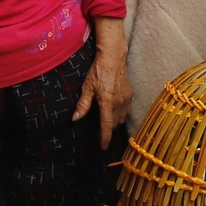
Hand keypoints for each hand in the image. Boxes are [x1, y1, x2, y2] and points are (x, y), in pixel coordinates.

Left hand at [73, 21, 130, 147]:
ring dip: (113, 124)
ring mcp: (126, 99)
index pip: (107, 125)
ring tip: (104, 123)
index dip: (105, 138)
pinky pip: (126, 111)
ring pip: (121, 119)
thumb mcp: (87, 87)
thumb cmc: (98, 71)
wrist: (114, 57)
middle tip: (96, 133)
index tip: (103, 147)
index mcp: (107, 102)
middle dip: (107, 131)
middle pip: (114, 124)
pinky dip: (119, 116)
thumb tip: (75, 119)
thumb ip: (83, 104)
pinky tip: (113, 112)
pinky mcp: (130, 95)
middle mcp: (119, 103)